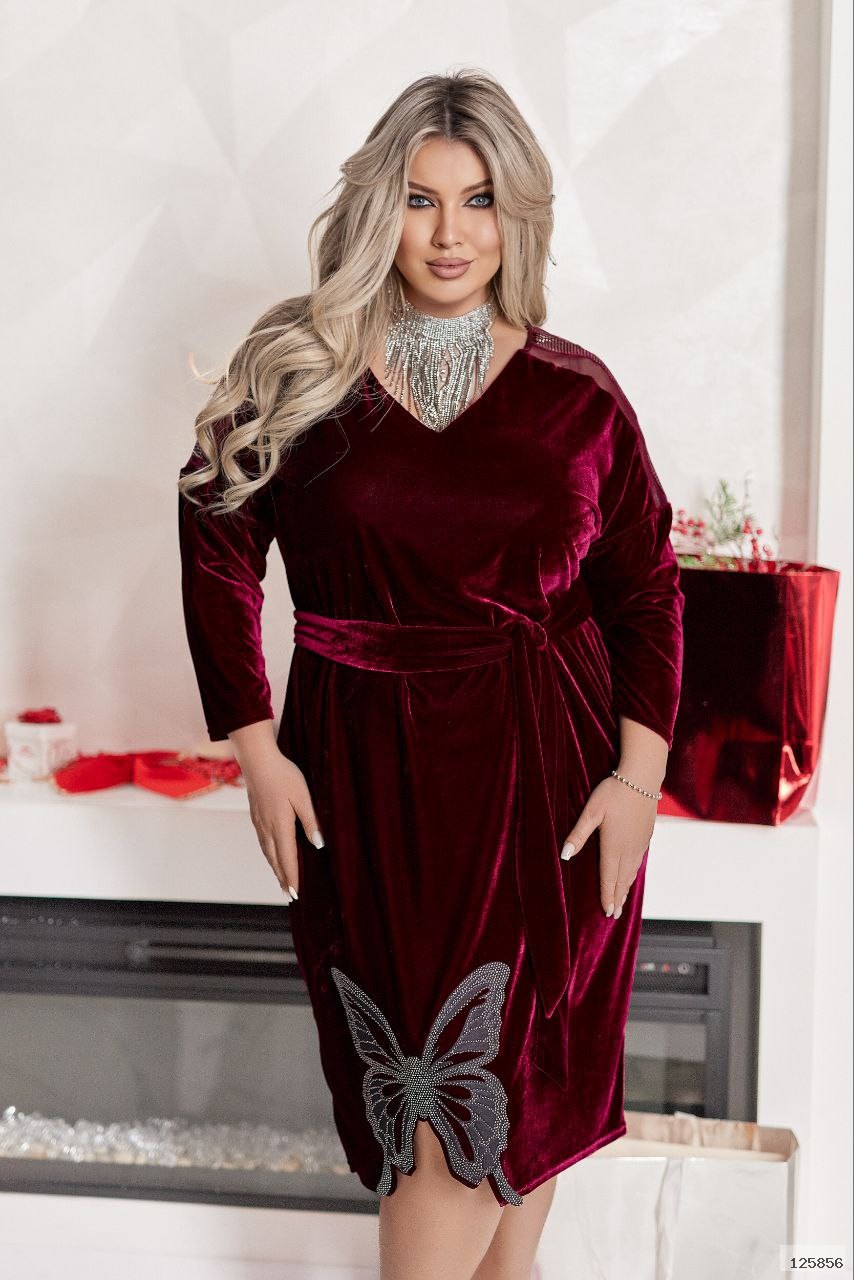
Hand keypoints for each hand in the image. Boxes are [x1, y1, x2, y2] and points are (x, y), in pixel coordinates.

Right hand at [241, 749, 324, 902]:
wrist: (258, 760)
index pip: (288, 857)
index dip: (292, 876)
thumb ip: (310, 821)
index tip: (295, 893)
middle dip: (282, 878)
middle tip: (289, 894)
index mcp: (281, 825)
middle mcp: (267, 828)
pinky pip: (262, 842)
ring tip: (281, 881)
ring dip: (274, 868)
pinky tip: (271, 856)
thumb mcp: (303, 797)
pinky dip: (268, 855)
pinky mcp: (255, 816)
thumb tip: (318, 844)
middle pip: (275, 859)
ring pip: (266, 852)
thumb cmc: (283, 775)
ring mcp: (259, 822)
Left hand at [561, 775, 656, 919]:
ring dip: (626, 888)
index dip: (607, 895)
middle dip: (618, 898)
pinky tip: (632, 876)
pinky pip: (639, 862)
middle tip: (615, 915)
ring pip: (632, 872)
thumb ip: (578, 834)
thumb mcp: (591, 812)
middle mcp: (629, 849)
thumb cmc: (613, 792)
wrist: (642, 778)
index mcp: (613, 846)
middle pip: (622, 879)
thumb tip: (565, 856)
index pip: (609, 877)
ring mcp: (640, 843)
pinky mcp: (646, 836)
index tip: (607, 912)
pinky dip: (634, 875)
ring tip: (622, 902)